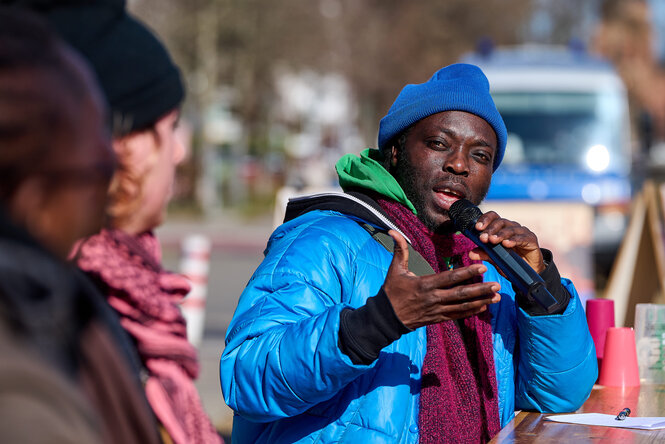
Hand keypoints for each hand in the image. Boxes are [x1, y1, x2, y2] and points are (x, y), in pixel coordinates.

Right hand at [383, 230, 500, 329]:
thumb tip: (392, 230)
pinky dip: (471, 311)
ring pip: (463, 306)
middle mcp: (433, 298)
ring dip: (481, 301)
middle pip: (461, 294)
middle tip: (497, 284)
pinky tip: (484, 307)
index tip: (482, 267)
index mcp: (425, 284)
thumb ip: (399, 250)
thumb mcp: (394, 270)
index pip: (449, 278)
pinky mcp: (438, 318)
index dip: (467, 273)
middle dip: (480, 289)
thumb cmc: (391, 292)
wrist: (387, 318)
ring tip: (497, 297)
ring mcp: (437, 310)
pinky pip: (457, 315)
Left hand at [467, 211, 544, 272]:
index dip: (485, 219)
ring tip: (492, 240)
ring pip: (510, 229)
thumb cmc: (511, 261)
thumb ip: (484, 254)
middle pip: (500, 222)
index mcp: (502, 228)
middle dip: (490, 229)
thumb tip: (470, 254)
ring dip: (500, 234)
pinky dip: (513, 240)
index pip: (493, 217)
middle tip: (483, 238)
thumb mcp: (495, 259)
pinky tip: (506, 244)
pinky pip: (522, 238)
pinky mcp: (531, 239)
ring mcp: (522, 232)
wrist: (528, 271)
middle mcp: (512, 227)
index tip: (477, 228)